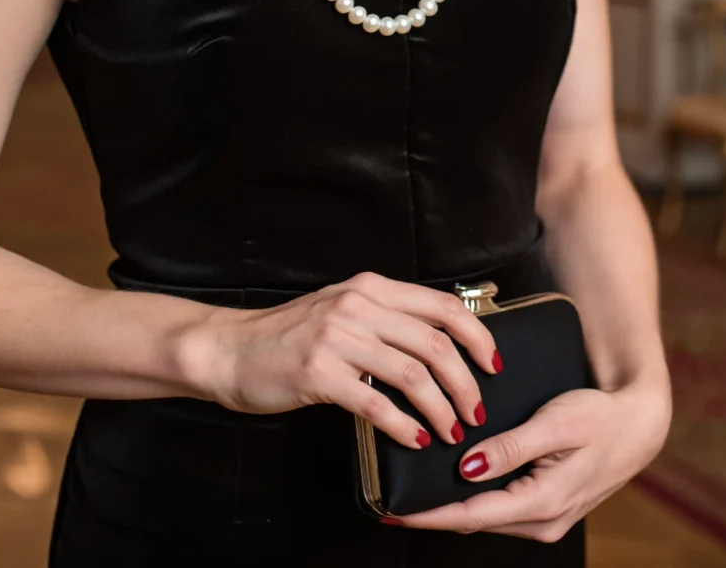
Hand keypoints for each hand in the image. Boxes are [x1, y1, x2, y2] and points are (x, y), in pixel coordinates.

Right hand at [177, 271, 501, 450]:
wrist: (232, 349)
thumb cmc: (291, 335)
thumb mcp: (343, 310)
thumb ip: (386, 318)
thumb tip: (444, 344)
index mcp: (369, 287)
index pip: (442, 306)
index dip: (477, 336)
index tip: (493, 366)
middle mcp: (357, 305)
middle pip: (435, 343)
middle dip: (466, 384)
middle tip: (475, 412)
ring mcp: (337, 337)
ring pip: (413, 375)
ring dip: (442, 409)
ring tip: (452, 431)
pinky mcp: (319, 372)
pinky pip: (377, 403)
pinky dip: (404, 426)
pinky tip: (415, 439)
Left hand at [384, 380, 671, 540]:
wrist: (638, 424)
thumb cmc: (598, 417)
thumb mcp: (555, 424)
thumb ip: (510, 447)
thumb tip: (467, 468)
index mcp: (542, 502)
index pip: (471, 514)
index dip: (429, 514)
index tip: (395, 511)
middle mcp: (542, 520)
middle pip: (473, 519)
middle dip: (432, 511)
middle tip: (391, 498)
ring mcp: (544, 517)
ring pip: (485, 515)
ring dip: (451, 504)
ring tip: (411, 489)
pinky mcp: (544, 506)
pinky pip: (500, 506)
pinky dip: (473, 496)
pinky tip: (452, 480)